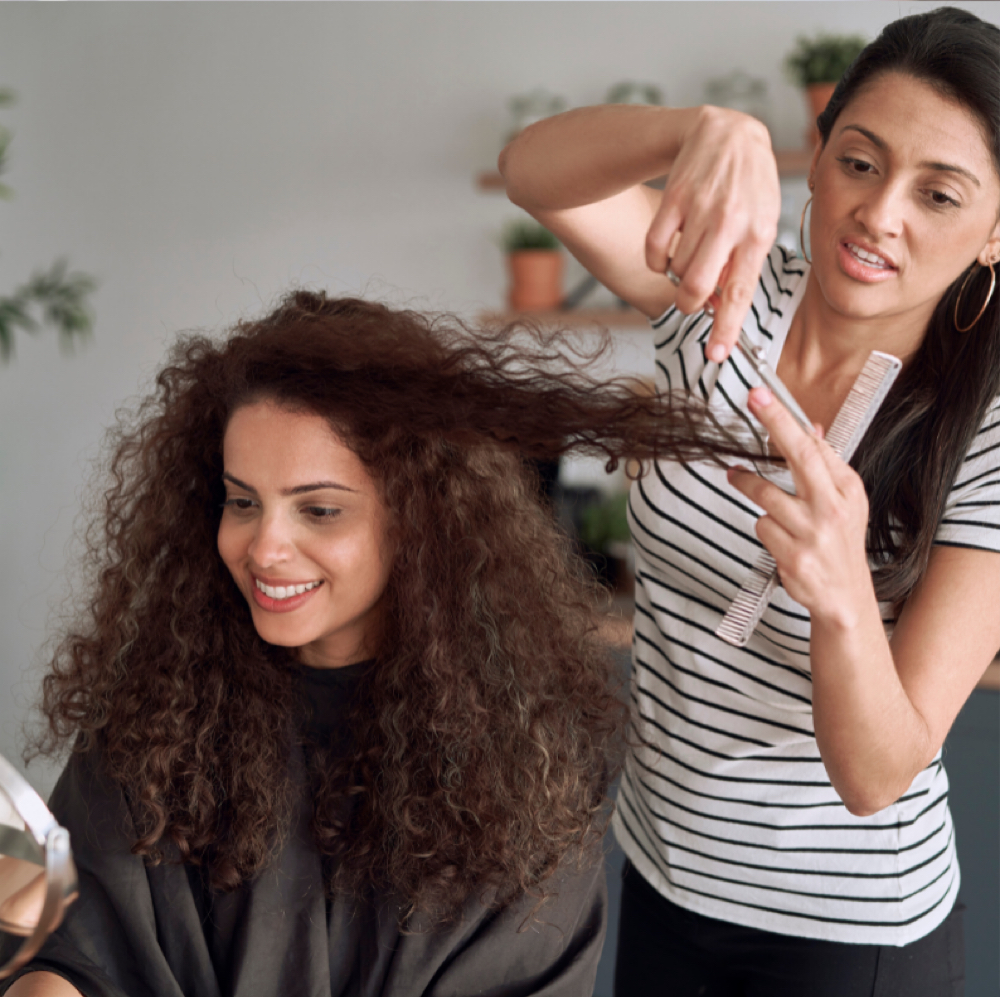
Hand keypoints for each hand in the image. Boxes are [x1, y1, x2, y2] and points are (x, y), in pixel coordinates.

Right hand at [645, 107, 780, 363]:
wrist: (727, 132)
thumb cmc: (749, 186)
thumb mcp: (761, 221)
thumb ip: (743, 264)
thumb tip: (720, 308)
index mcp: (759, 233)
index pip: (740, 292)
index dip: (726, 328)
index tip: (716, 354)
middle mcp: (731, 222)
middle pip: (698, 287)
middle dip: (689, 303)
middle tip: (691, 300)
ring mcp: (700, 209)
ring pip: (676, 269)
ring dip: (677, 275)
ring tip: (690, 256)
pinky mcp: (674, 199)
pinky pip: (654, 250)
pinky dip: (656, 262)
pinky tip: (667, 252)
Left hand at [726, 387, 873, 627]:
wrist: (845, 598)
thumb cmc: (840, 543)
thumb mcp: (844, 501)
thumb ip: (825, 465)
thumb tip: (810, 427)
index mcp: (847, 490)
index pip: (814, 446)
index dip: (785, 418)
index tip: (763, 395)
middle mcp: (834, 509)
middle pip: (800, 458)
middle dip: (776, 425)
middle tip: (753, 400)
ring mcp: (814, 535)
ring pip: (766, 499)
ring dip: (749, 488)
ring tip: (740, 480)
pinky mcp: (794, 558)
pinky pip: (762, 528)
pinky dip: (764, 529)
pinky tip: (780, 539)